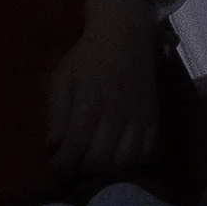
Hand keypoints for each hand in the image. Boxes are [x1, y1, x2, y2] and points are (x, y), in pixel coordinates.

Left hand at [47, 0, 159, 178]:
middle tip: (71, 169)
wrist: (125, 35)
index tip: (53, 170)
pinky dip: (130, 162)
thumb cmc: (86, 57)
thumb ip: (57, 114)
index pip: (75, 147)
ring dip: (105, 170)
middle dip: (81, 171)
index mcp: (90, 103)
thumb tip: (54, 147)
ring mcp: (138, 117)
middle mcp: (116, 114)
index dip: (62, 165)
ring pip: (123, 160)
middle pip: (99, 159)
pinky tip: (116, 159)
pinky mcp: (153, 118)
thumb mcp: (62, 79)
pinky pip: (145, 152)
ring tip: (92, 165)